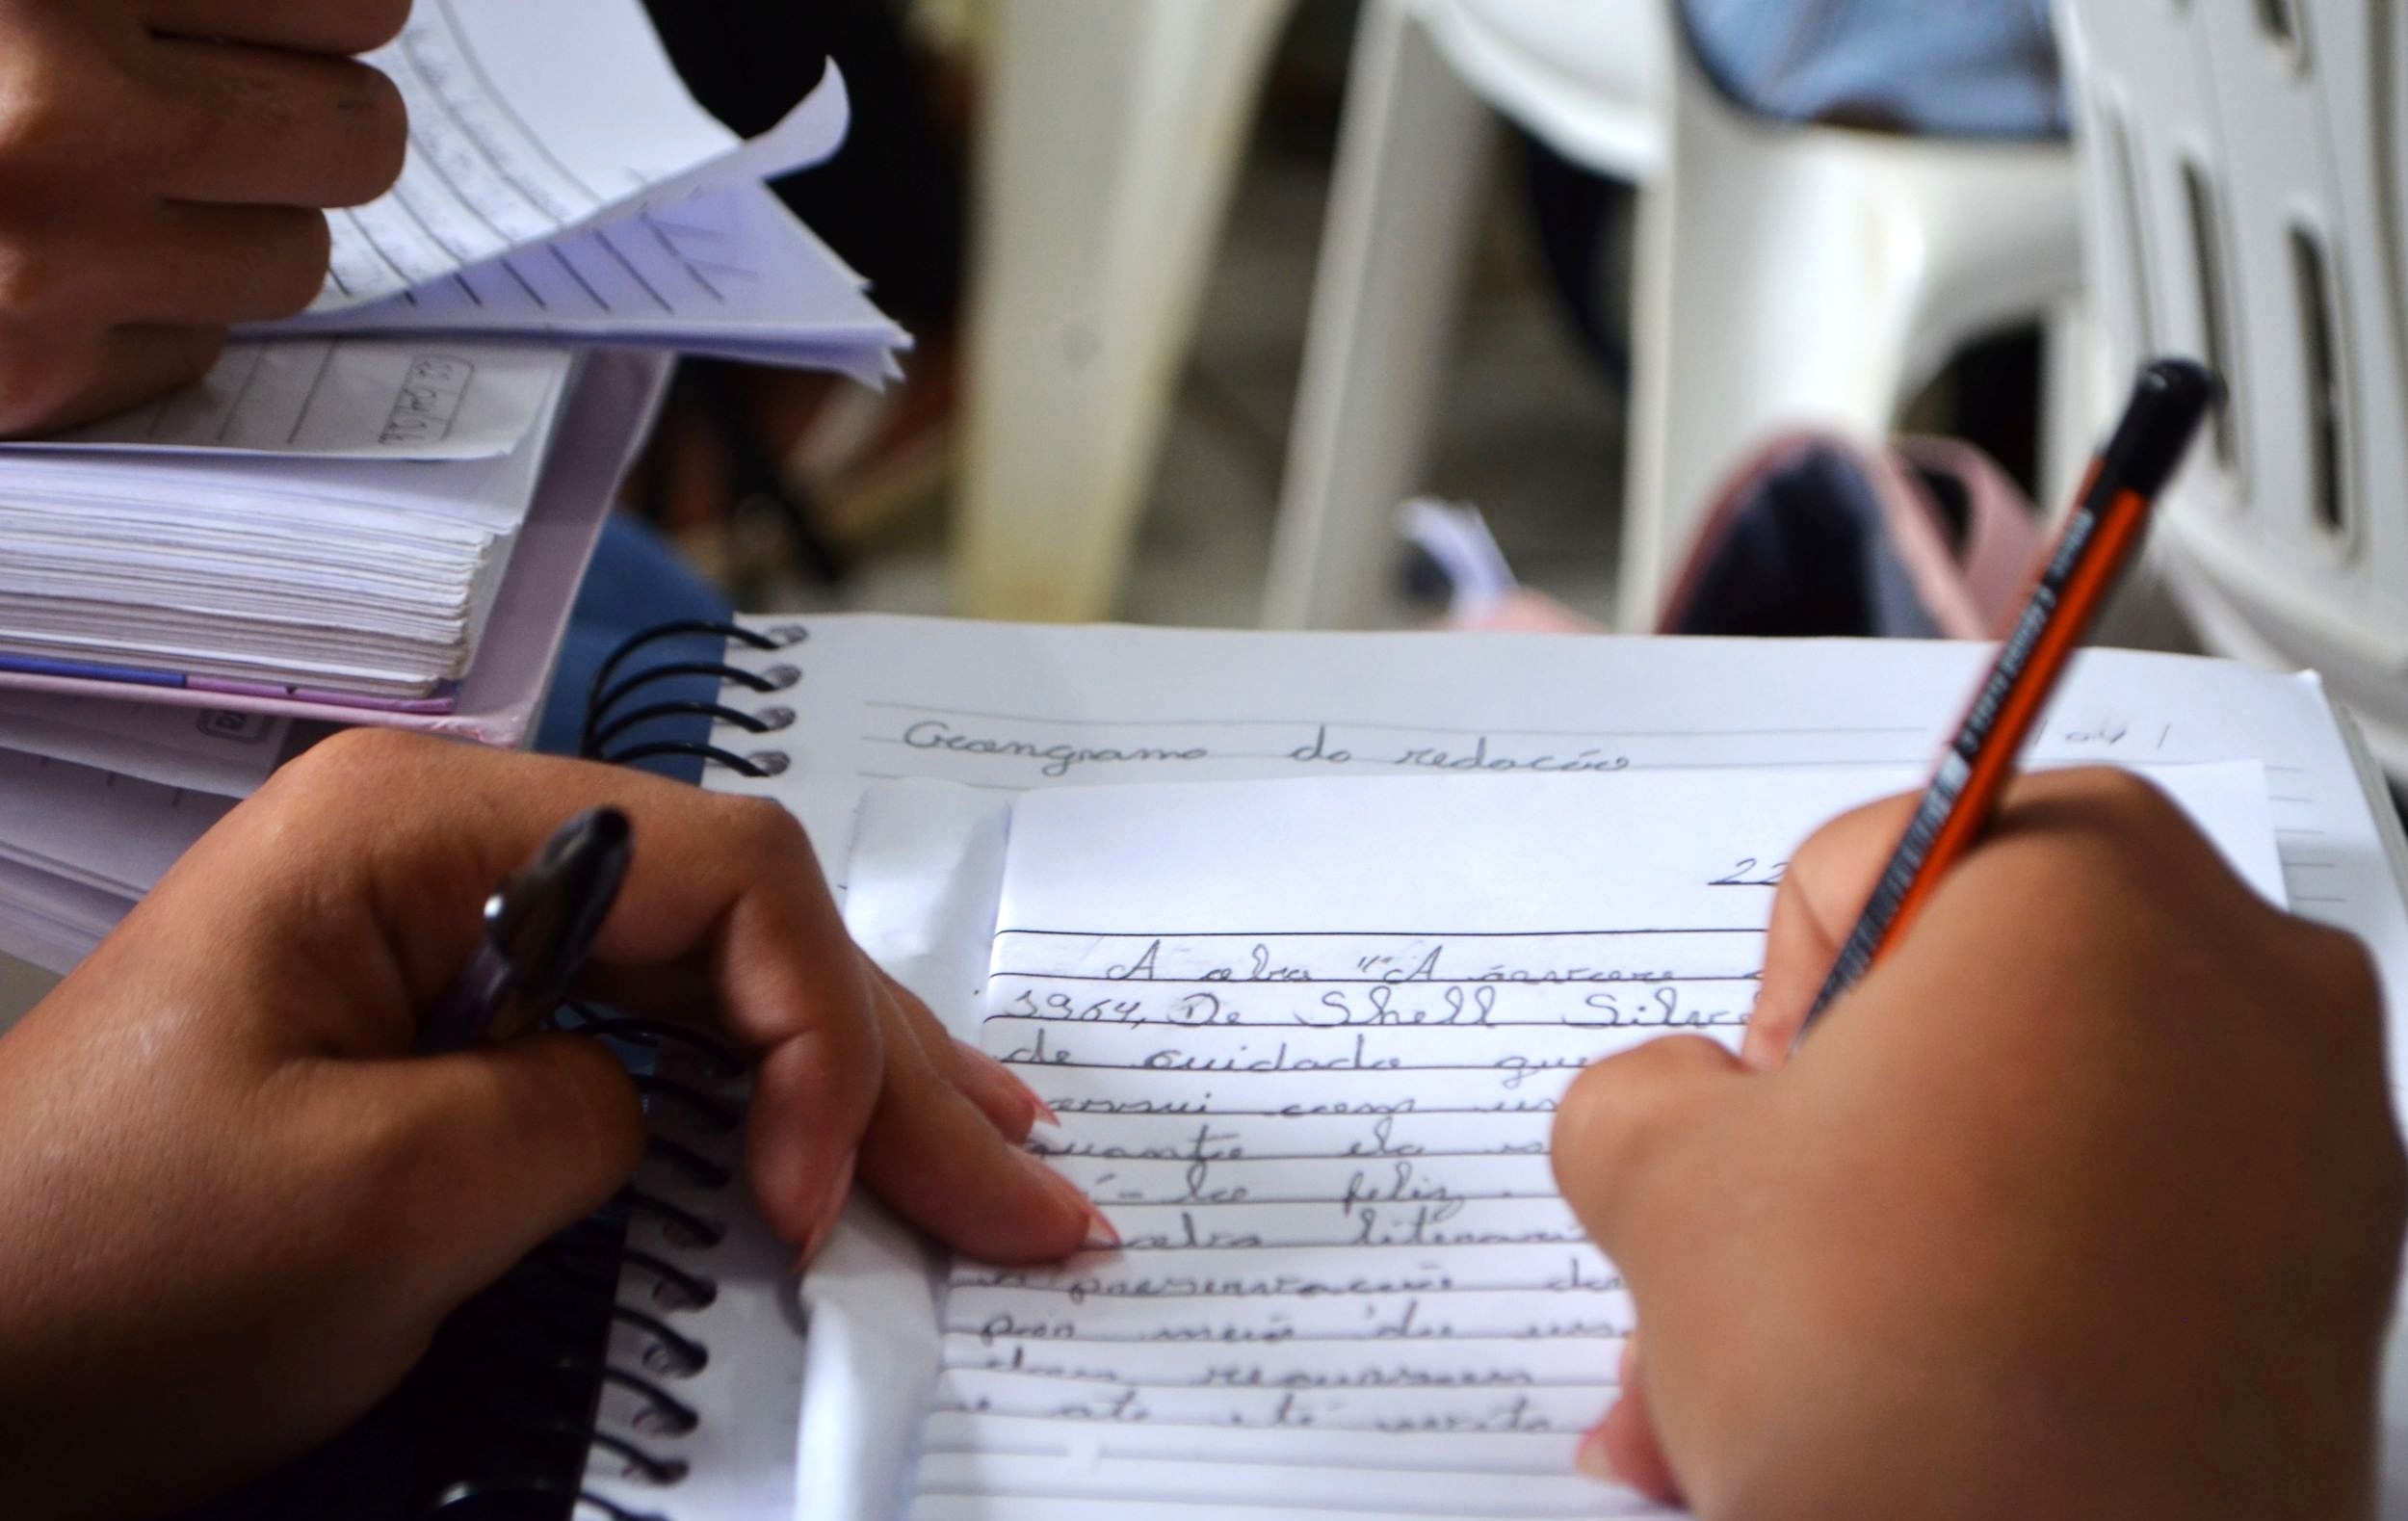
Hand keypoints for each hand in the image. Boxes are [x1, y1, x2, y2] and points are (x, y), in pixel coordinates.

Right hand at [0, 0, 408, 434]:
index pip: (359, 5)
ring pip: (297, 256)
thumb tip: (335, 24)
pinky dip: (146, 306)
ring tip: (110, 176)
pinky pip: (195, 347)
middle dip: (308, 118)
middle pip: (361, 136)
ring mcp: (47, 261)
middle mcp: (61, 118)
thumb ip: (163, 8)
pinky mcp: (33, 377)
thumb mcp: (35, 2)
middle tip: (209, 96)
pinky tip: (44, 251)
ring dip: (238, 224)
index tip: (279, 24)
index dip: (327, 15)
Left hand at [0, 732, 1097, 1518]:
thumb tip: (666, 1116)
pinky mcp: (442, 1044)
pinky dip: (759, 1115)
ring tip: (995, 1157)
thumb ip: (591, 1116)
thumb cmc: (106, 1274)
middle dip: (892, 1068)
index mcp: (423, 830)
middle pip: (742, 929)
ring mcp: (449, 949)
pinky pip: (643, 1059)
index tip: (813, 1209)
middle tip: (1029, 1189)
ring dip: (859, 1086)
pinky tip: (847, 1147)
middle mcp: (453, 857)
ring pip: (713, 993)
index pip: (721, 873)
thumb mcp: (385, 1197)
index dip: (816, 1033)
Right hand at [1551, 768, 2403, 1518]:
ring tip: (1806, 1348)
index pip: (1872, 861)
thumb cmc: (1885, 1357)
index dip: (1783, 990)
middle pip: (1979, 1003)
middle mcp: (2246, 978)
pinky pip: (2147, 1234)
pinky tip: (1916, 1384)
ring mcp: (2323, 1138)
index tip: (1773, 1100)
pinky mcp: (2341, 1280)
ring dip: (1909, 1226)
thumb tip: (1672, 1112)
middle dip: (1849, 1127)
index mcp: (2089, 879)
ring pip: (2057, 1131)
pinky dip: (2024, 1290)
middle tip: (1781, 1220)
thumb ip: (1647, 1088)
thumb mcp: (1660, 1170)